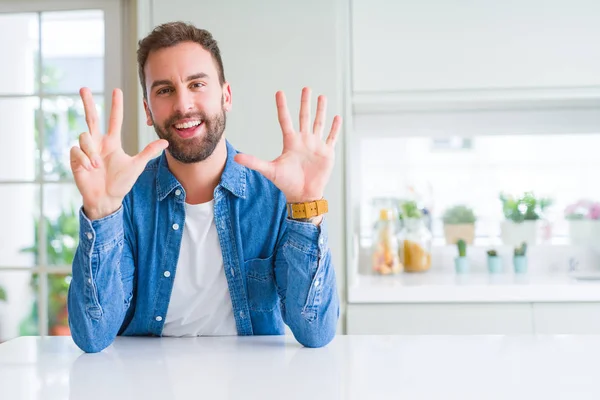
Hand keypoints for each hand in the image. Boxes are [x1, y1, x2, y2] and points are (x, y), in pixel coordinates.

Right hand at [70, 87, 167, 219]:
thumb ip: (148, 152)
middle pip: (91, 117)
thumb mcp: (137, 166)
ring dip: (91, 151)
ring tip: (97, 166)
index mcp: (112, 142)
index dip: (116, 106)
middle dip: (87, 102)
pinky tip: (89, 169)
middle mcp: (98, 142)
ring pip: (84, 136)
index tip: (117, 90)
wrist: (106, 199)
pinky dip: (84, 160)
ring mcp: (85, 150)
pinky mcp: (75, 158)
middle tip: (83, 87)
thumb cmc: (121, 183)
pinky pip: (77, 150)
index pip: (114, 120)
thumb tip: (165, 142)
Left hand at [234, 87, 341, 204]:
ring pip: (319, 123)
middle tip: (306, 88)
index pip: (285, 120)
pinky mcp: (327, 153)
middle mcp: (303, 140)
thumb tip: (235, 158)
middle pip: (304, 117)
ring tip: (322, 97)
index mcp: (290, 142)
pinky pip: (332, 137)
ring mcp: (316, 146)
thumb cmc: (286, 183)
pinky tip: (337, 117)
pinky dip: (335, 128)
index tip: (279, 92)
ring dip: (321, 110)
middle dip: (305, 103)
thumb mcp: (269, 170)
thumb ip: (254, 162)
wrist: (303, 195)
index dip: (282, 106)